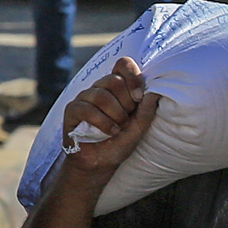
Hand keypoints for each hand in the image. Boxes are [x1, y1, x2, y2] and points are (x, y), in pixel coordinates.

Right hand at [59, 55, 164, 179]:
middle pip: (113, 80)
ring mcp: (85, 97)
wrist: (100, 163)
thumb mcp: (139, 128)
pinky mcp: (72, 109)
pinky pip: (87, 109)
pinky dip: (103, 122)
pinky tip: (110, 132)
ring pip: (101, 95)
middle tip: (126, 120)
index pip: (123, 64)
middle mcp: (100, 88)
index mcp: (117, 87)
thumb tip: (155, 93)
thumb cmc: (120, 142)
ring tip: (118, 128)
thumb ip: (146, 111)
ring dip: (115, 114)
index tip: (139, 97)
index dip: (132, 76)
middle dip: (125, 103)